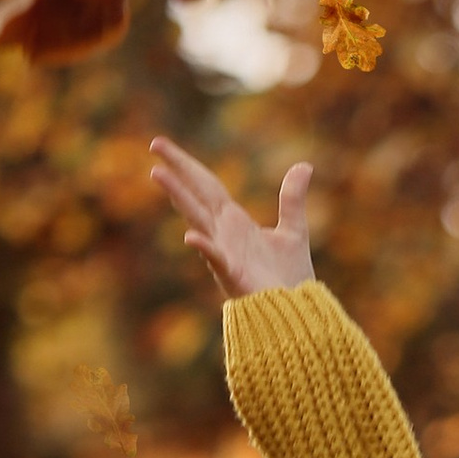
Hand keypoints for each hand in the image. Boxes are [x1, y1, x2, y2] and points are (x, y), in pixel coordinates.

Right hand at [150, 136, 314, 297]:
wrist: (295, 313)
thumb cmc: (289, 277)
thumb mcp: (294, 230)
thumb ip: (292, 198)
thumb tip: (304, 164)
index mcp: (233, 221)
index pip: (205, 185)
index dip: (185, 164)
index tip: (160, 145)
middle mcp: (223, 233)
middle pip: (196, 194)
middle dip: (176, 170)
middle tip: (154, 143)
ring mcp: (224, 253)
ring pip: (197, 220)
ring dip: (178, 197)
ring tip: (157, 174)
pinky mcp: (233, 275)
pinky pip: (216, 259)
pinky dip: (205, 248)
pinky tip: (190, 238)